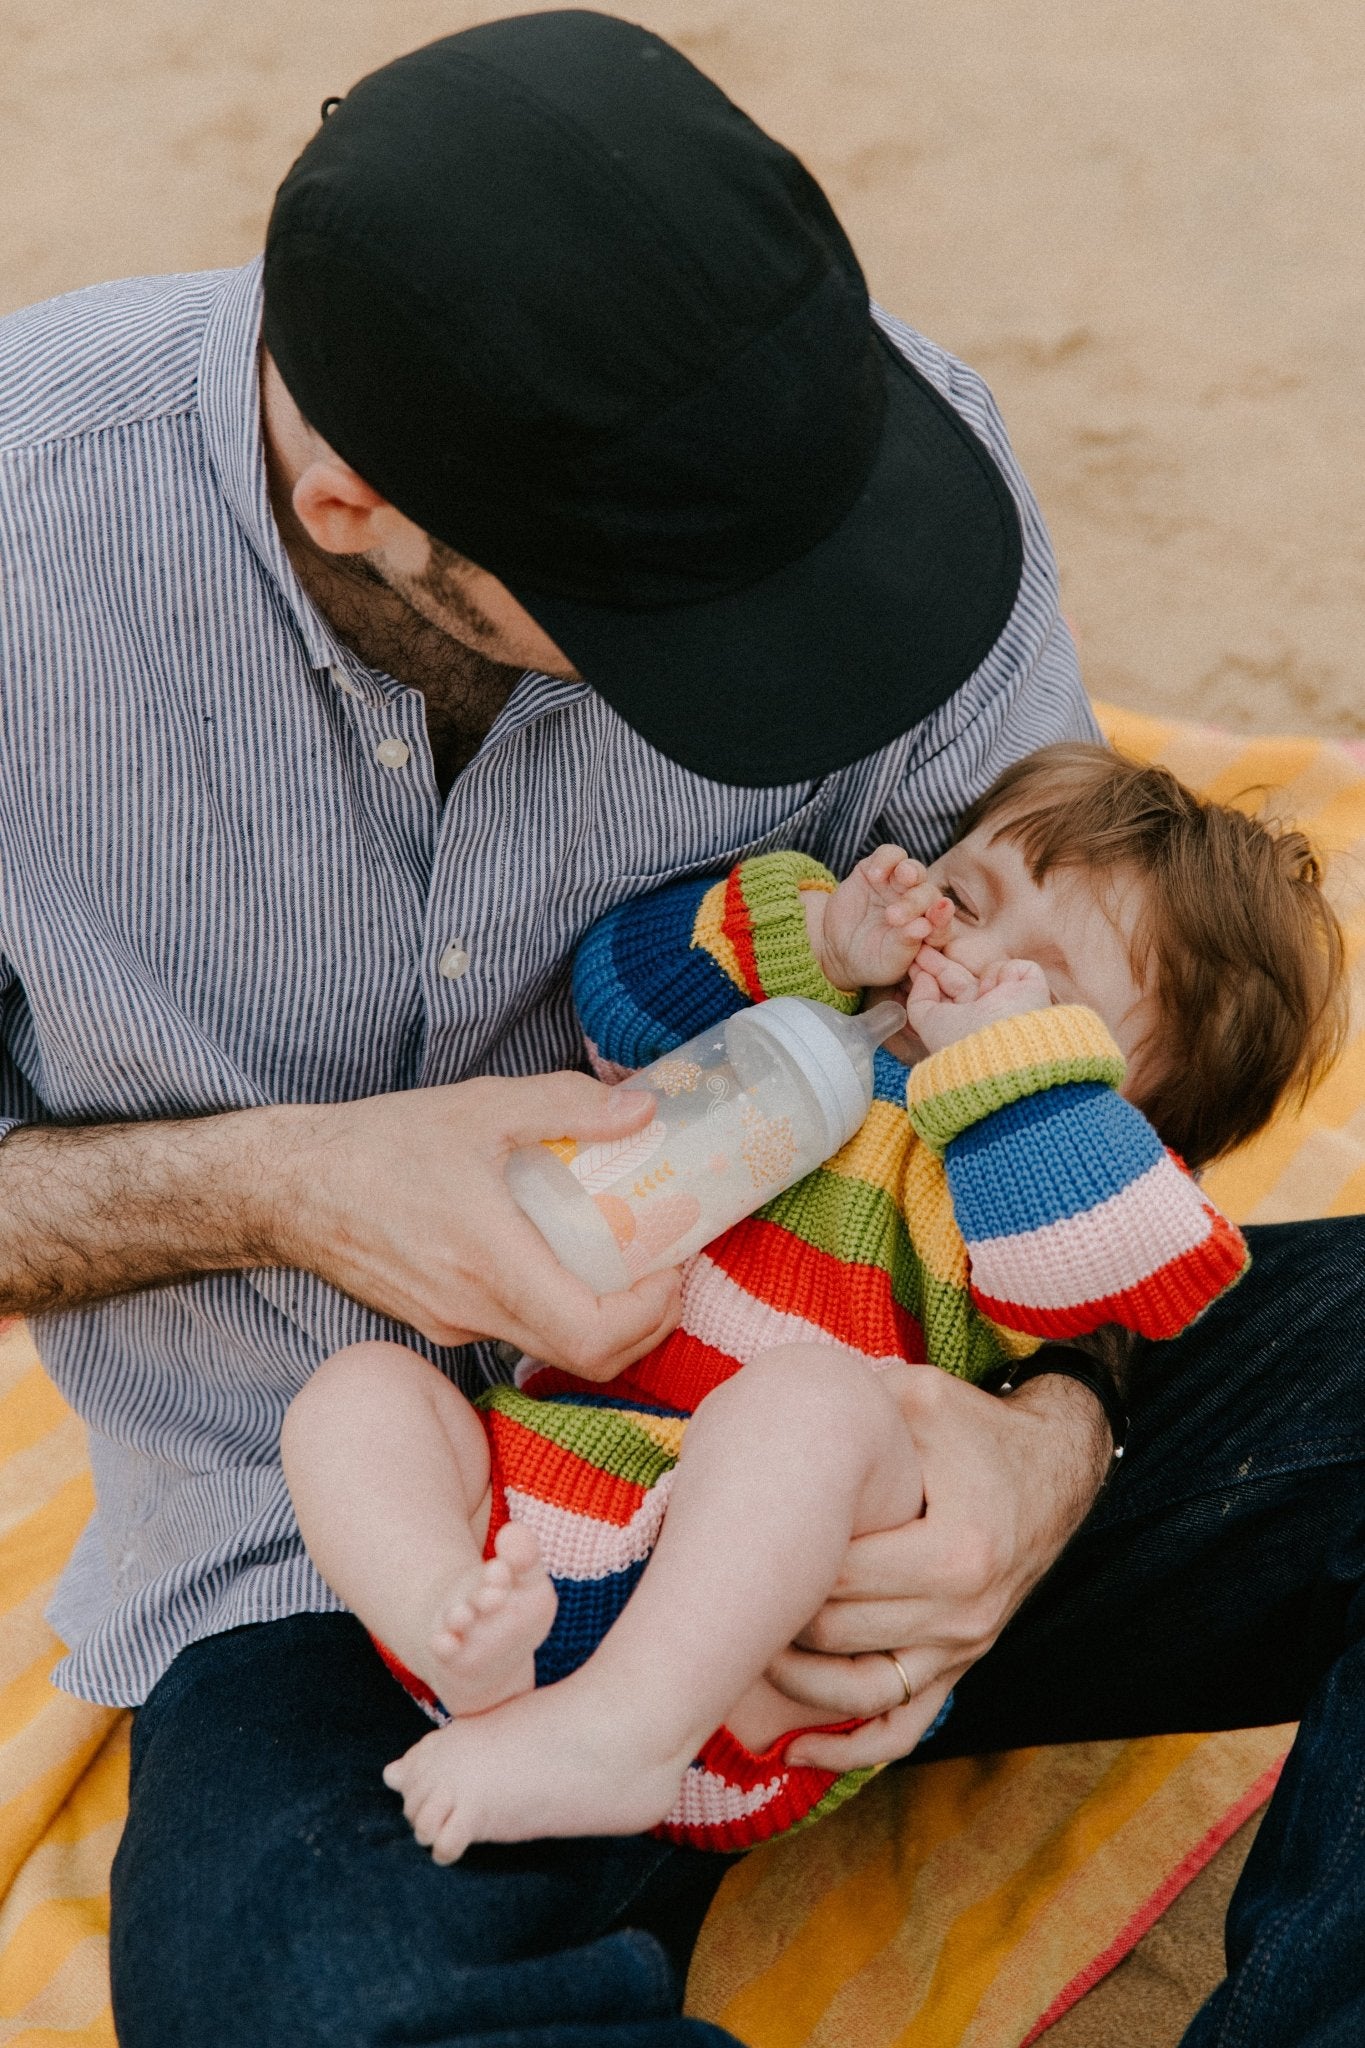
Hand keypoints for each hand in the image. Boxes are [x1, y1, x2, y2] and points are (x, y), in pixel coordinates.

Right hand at [271, 1074, 681, 1373]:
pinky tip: (566, 1263)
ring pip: (550, 1351)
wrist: (290, 1187)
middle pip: (584, 1358)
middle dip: (644, 1325)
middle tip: (668, 1273)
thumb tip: (642, 1109)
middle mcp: (474, 1311)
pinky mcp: (437, 1322)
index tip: (672, 1269)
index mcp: (490, 1263)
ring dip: (605, 1323)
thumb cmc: (381, 1144)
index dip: (650, 1316)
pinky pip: (515, 1333)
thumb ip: (567, 1104)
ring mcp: (453, 1324)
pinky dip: (559, 1313)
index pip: (591, 1336)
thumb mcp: (482, 1105)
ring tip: (629, 1265)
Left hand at [766, 1365, 1109, 1768]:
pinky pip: (901, 1728)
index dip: (784, 1556)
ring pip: (860, 1692)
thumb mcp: (923, 1398)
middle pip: (839, 1631)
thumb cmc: (978, 1429)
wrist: (1054, 1468)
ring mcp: (963, 1649)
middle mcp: (964, 1612)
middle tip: (725, 1583)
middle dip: (777, 1611)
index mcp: (956, 1551)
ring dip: (795, 1679)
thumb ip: (857, 1404)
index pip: (841, 1573)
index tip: (741, 1531)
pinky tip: (793, 1750)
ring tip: (745, 1647)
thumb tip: (777, 1407)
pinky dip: (848, 1749)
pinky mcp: (959, 1668)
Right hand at [807, 847, 953, 993]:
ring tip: (903, 876)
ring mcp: (898, 886)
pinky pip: (890, 855)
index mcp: (929, 929)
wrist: (837, 949)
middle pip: (928, 894)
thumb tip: (924, 926)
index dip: (942, 917)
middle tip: (893, 916)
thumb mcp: (888, 961)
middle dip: (915, 902)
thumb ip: (907, 943)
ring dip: (911, 871)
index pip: (942, 920)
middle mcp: (919, 904)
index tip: (940, 912)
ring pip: (914, 870)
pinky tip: (875, 874)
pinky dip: (886, 860)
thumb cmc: (870, 961)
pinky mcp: (878, 870)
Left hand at [906, 949, 1050, 1055]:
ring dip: (980, 978)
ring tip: (981, 994)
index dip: (930, 976)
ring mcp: (1011, 1001)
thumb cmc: (961, 1041)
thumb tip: (922, 977)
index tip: (913, 960)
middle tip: (921, 944)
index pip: (947, 993)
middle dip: (940, 963)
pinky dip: (1005, 975)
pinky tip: (1000, 991)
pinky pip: (1014, 968)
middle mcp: (988, 1013)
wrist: (1001, 1046)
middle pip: (961, 979)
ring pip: (987, 972)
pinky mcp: (1032, 989)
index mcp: (966, 1024)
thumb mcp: (929, 1023)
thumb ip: (920, 1000)